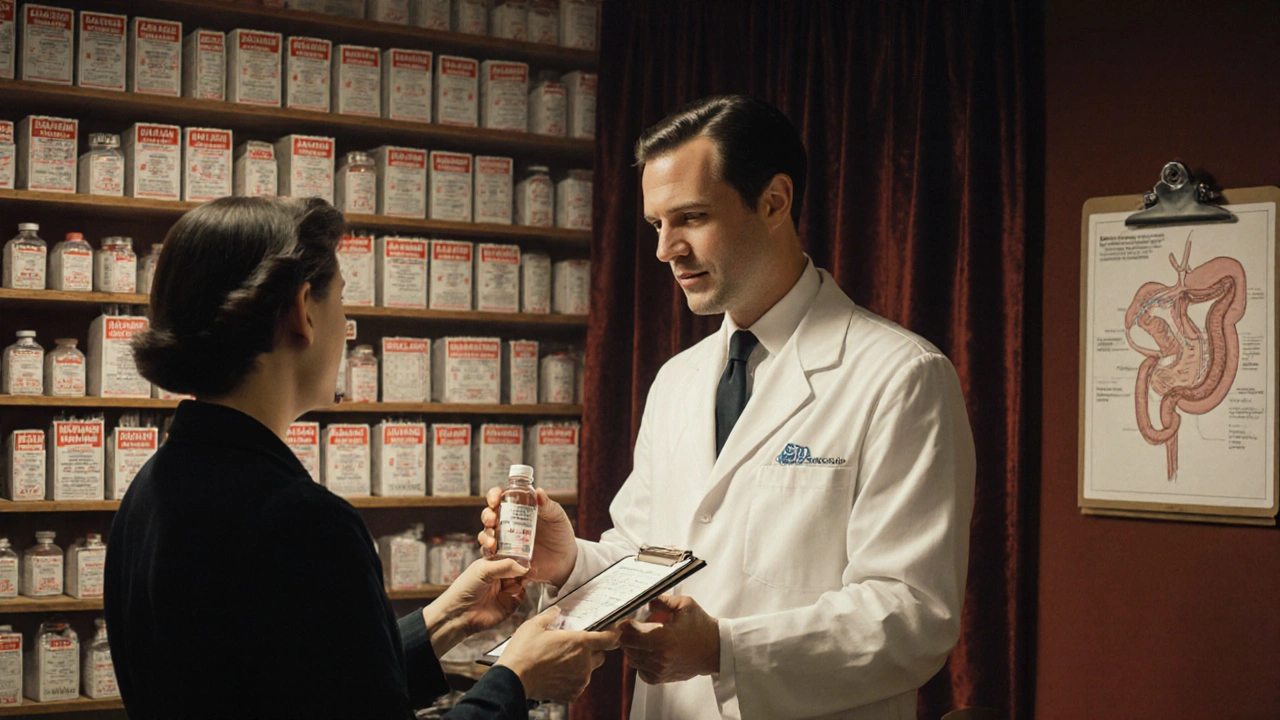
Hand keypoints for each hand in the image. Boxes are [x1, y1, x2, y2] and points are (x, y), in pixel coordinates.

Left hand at [421, 558, 527, 653]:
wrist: (460, 614)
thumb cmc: (464, 589)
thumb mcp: (484, 570)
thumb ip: (506, 565)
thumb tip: (525, 567)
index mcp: (492, 561)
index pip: (508, 550)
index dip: (516, 548)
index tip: (522, 545)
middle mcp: (501, 573)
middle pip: (519, 565)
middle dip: (523, 564)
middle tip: (528, 564)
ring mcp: (506, 587)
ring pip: (522, 579)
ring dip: (521, 579)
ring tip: (516, 580)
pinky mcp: (510, 602)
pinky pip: (522, 594)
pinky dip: (520, 593)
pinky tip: (510, 594)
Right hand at [479, 487, 577, 587]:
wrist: (565, 559)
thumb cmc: (560, 533)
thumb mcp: (557, 517)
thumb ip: (548, 506)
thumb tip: (539, 490)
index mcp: (518, 508)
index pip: (500, 498)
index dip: (493, 495)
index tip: (495, 499)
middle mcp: (507, 523)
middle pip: (489, 515)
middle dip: (487, 516)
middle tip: (492, 520)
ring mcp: (505, 540)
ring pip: (486, 535)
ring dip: (484, 536)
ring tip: (492, 542)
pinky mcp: (505, 556)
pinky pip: (490, 555)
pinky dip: (488, 553)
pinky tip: (493, 554)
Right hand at [496, 607, 620, 701]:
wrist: (513, 679)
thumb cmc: (523, 651)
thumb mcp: (534, 625)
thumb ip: (550, 616)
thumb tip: (556, 611)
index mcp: (580, 642)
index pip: (608, 638)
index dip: (613, 634)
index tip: (614, 632)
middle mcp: (584, 662)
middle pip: (600, 655)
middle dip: (592, 650)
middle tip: (575, 647)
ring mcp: (580, 680)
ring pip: (589, 670)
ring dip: (582, 665)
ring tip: (561, 662)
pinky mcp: (573, 693)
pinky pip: (580, 684)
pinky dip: (573, 679)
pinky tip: (558, 674)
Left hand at [619, 595, 719, 684]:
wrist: (715, 649)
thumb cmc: (701, 626)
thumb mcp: (684, 605)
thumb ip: (662, 600)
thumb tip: (646, 601)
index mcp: (663, 638)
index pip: (630, 635)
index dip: (625, 625)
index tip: (628, 619)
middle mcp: (659, 657)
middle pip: (627, 647)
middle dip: (627, 635)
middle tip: (634, 627)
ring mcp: (659, 670)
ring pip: (631, 659)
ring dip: (633, 647)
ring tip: (644, 637)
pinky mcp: (660, 678)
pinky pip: (639, 670)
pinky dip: (640, 660)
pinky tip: (649, 650)